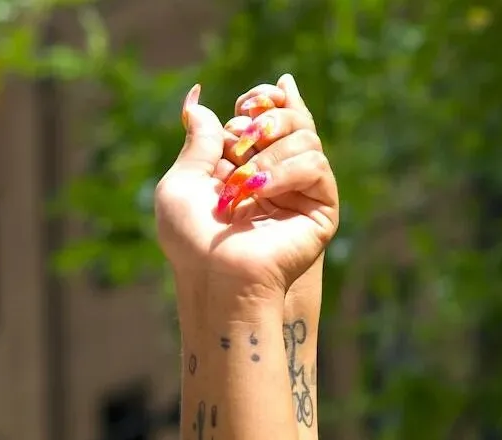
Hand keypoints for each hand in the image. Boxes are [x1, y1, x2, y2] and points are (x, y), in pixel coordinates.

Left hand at [155, 74, 337, 304]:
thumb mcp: (181, 182)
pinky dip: (286, 171)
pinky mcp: (320, 208)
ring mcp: (301, 192)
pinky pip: (316, 165)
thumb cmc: (192, 240)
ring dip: (269, 153)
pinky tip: (261, 192)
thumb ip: (196, 140)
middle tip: (242, 141)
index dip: (262, 100)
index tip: (245, 104)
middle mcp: (277, 176)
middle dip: (266, 119)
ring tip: (244, 183)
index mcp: (246, 168)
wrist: (216, 276)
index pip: (270, 114)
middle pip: (292, 118)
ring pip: (306, 137)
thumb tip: (197, 100)